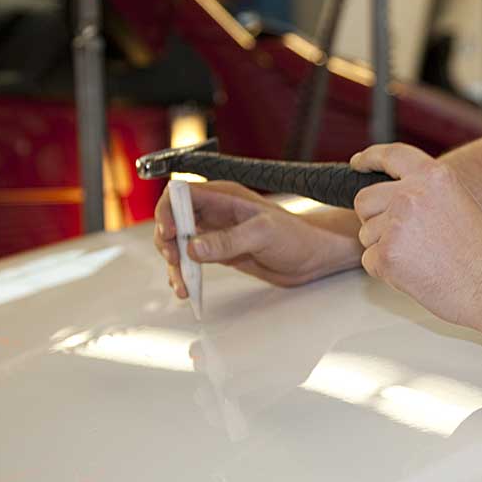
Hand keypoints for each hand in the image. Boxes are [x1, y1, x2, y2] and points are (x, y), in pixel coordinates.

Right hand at [154, 181, 360, 294]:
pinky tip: (186, 287)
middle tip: (175, 262)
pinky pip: (192, 260)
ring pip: (180, 243)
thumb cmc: (297, 236)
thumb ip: (228, 240)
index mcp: (224, 197)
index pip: (181, 194)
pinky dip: (185, 273)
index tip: (170, 234)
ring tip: (181, 285)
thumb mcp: (263, 234)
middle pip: (173, 220)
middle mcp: (216, 212)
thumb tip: (194, 247)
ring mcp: (217, 233)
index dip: (168, 211)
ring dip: (174, 264)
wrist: (314, 256)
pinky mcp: (220, 252)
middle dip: (167, 242)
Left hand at [351, 143, 481, 325]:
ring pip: (366, 234)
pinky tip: (416, 274)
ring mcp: (396, 224)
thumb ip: (425, 192)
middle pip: (365, 200)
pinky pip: (369, 261)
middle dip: (372, 218)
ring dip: (384, 248)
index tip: (358, 163)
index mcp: (433, 176)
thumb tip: (395, 194)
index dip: (370, 158)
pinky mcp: (387, 255)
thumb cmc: (481, 252)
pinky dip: (386, 271)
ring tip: (421, 259)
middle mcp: (411, 194)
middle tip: (402, 238)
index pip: (391, 155)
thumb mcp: (458, 202)